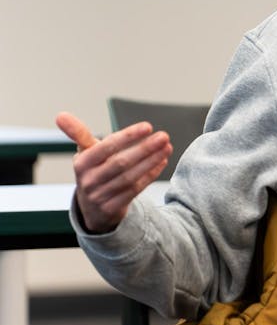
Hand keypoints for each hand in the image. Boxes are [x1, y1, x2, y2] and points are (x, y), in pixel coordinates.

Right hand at [55, 112, 172, 233]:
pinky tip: (162, 161)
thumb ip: (78, 133)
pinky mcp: (113, 208)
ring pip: (130, 177)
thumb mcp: (85, 153)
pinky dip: (150, 175)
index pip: (105, 147)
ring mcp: (100, 196)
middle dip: (144, 149)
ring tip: (167, 146)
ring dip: (151, 161)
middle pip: (120, 163)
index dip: (127, 137)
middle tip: (164, 136)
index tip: (148, 126)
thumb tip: (60, 115)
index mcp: (81, 163)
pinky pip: (135, 190)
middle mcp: (89, 181)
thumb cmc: (93, 171)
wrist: (91, 208)